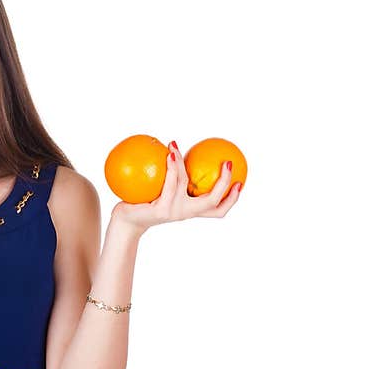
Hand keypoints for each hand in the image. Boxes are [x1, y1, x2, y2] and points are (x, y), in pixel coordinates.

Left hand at [111, 140, 241, 232]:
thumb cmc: (145, 204)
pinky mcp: (160, 209)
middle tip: (228, 164)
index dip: (232, 199)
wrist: (127, 221)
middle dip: (223, 184)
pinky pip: (169, 184)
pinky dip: (172, 167)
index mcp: (191, 210)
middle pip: (212, 202)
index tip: (240, 182)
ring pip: (185, 184)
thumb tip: (183, 153)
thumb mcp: (164, 192)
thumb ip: (176, 179)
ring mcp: (174, 212)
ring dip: (181, 163)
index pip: (218, 210)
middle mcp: (185, 213)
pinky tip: (170, 154)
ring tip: (175, 147)